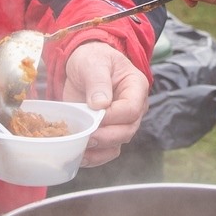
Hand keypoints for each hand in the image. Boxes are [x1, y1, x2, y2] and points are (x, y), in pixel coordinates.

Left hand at [60, 41, 149, 165]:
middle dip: (106, 136)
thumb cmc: (92, 58)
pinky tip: (79, 155)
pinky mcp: (107, 131)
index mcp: (136, 87)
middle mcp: (134, 108)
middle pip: (127, 130)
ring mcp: (121, 122)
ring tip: (80, 149)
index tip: (93, 115)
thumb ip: (98, 81)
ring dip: (99, 150)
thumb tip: (100, 105)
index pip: (131, 109)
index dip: (113, 116)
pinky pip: (107, 150)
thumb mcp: (93, 63)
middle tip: (86, 136)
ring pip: (118, 143)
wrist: (82, 64)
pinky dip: (94, 156)